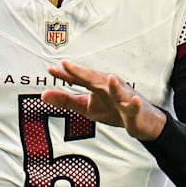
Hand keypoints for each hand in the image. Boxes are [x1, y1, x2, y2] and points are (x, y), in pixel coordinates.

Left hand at [42, 60, 165, 140]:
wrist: (141, 121)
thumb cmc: (113, 110)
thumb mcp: (86, 107)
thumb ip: (66, 100)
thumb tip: (43, 95)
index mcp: (97, 85)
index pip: (79, 78)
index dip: (66, 74)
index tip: (51, 69)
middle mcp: (110, 87)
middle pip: (95, 80)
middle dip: (83, 73)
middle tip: (68, 65)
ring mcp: (124, 98)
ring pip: (118, 91)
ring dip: (114, 85)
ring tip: (109, 78)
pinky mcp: (135, 111)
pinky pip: (134, 107)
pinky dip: (134, 104)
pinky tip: (133, 100)